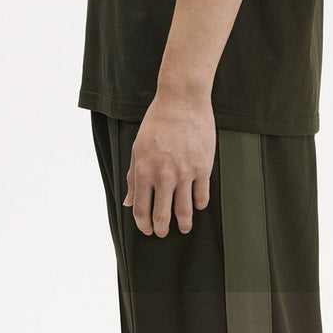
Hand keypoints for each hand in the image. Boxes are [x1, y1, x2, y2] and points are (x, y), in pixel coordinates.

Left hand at [122, 87, 214, 236]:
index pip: (141, 209)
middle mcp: (164, 175)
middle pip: (162, 215)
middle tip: (163, 232)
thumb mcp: (138, 147)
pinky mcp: (203, 167)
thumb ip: (133, 177)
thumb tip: (129, 203)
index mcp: (144, 170)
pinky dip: (198, 205)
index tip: (147, 230)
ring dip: (183, 225)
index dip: (143, 225)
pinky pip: (202, 197)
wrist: (182, 99)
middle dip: (161, 229)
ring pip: (184, 212)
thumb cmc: (157, 121)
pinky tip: (196, 204)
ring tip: (183, 227)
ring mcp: (185, 172)